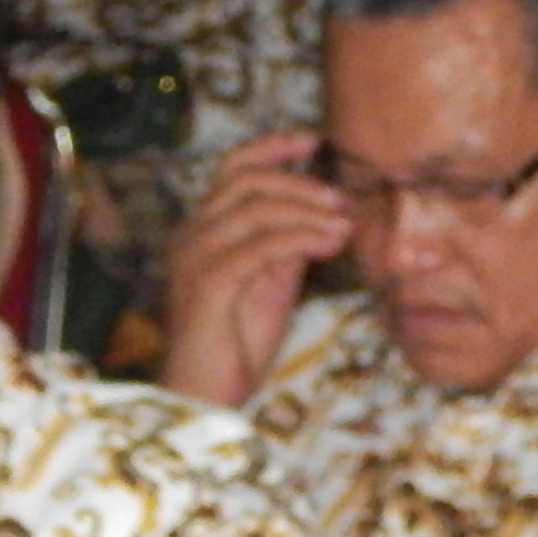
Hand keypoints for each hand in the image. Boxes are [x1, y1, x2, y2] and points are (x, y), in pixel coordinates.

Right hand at [160, 132, 351, 407]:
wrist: (204, 396)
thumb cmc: (236, 342)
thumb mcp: (272, 281)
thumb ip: (289, 242)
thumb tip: (327, 211)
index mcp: (203, 228)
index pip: (233, 167)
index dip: (272, 146)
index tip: (313, 140)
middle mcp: (191, 234)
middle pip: (246, 180)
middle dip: (302, 183)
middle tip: (343, 200)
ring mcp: (195, 256)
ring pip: (255, 209)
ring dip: (308, 211)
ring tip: (345, 224)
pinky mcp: (207, 283)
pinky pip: (260, 246)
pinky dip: (301, 238)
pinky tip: (330, 245)